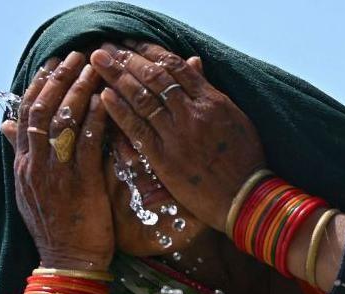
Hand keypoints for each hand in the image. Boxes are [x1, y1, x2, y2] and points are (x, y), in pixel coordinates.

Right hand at [1, 51, 112, 269]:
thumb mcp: (29, 190)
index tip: (52, 65)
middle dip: (59, 79)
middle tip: (76, 57)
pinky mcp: (81, 184)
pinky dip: (96, 119)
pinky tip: (106, 101)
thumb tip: (6, 126)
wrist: (68, 263)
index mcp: (24, 166)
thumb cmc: (56, 227)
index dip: (38, 86)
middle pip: (42, 110)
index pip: (25, 116)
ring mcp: (56, 174)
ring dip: (79, 90)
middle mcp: (35, 166)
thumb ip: (22, 156)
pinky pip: (87, 143)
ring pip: (63, 121)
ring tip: (93, 69)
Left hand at [90, 42, 265, 232]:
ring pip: (142, 98)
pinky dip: (120, 111)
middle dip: (128, 58)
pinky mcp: (164, 158)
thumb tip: (193, 62)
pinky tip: (104, 95)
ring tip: (98, 62)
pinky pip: (137, 129)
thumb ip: (210, 89)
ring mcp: (177, 135)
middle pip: (154, 76)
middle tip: (107, 46)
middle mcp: (193, 113)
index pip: (176, 67)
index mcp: (212, 100)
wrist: (246, 197)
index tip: (132, 44)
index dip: (150, 52)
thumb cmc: (245, 159)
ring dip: (117, 77)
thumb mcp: (235, 117)